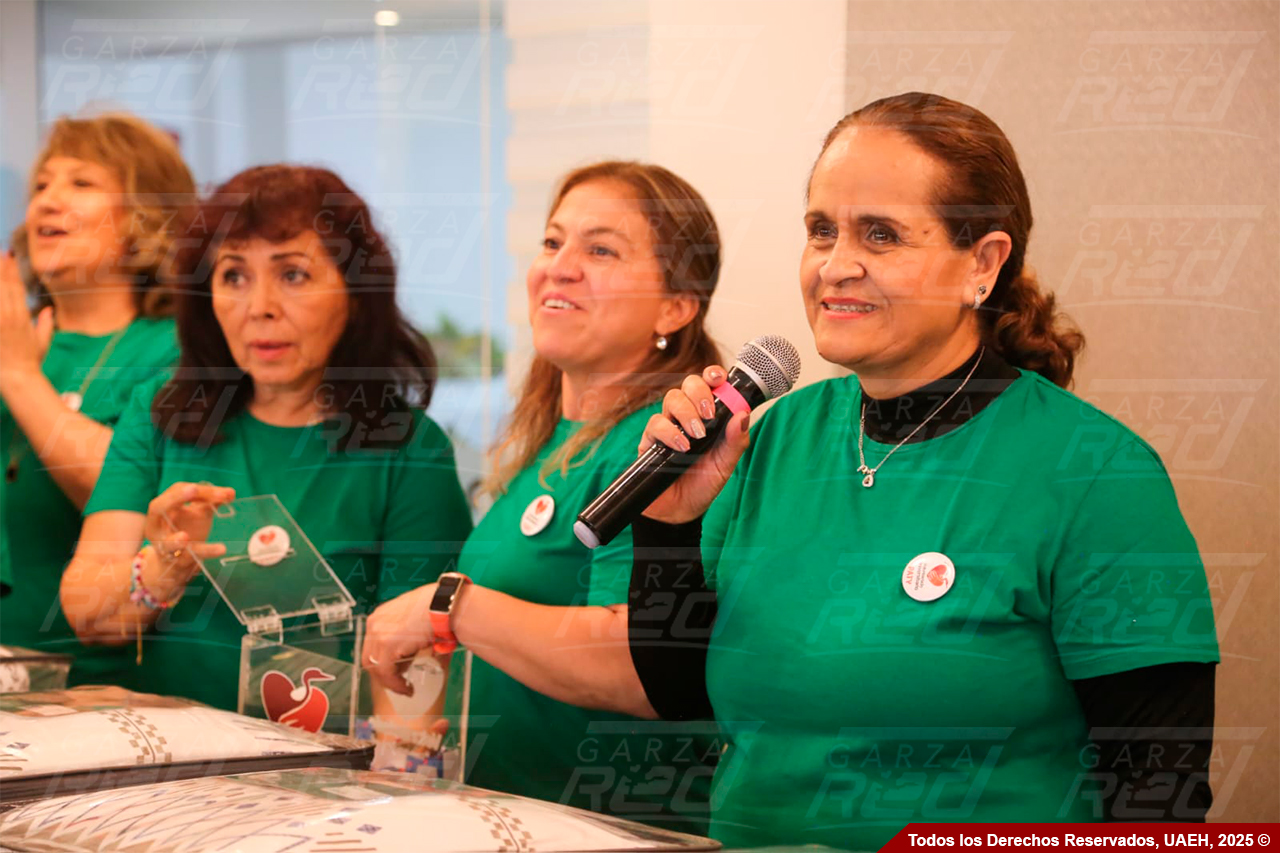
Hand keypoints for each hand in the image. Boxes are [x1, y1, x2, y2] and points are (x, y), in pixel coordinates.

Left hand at [0, 251, 53, 393]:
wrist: (18, 378)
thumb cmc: (31, 361)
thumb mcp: (42, 342)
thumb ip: (46, 324)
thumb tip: (49, 310)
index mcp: (23, 316)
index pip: (16, 287)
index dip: (11, 269)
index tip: (7, 255)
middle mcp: (9, 316)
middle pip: (3, 286)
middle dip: (0, 268)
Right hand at [142, 482, 233, 597]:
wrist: (177, 562)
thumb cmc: (186, 530)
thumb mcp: (199, 513)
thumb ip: (212, 501)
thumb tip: (231, 492)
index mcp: (162, 508)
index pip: (176, 490)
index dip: (199, 490)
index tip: (223, 493)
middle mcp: (156, 526)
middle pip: (159, 507)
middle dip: (175, 498)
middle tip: (193, 489)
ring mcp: (163, 546)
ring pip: (166, 542)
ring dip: (174, 540)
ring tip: (185, 536)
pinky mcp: (177, 562)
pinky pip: (189, 558)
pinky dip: (205, 552)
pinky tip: (220, 549)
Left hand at [363, 583, 440, 694]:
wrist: (445, 603)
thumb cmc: (437, 606)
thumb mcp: (414, 617)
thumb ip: (405, 632)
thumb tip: (408, 652)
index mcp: (380, 616)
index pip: (373, 646)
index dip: (383, 662)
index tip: (394, 671)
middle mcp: (375, 623)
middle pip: (370, 658)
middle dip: (384, 674)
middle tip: (399, 682)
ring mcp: (379, 634)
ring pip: (377, 668)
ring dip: (391, 682)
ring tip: (406, 687)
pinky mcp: (388, 645)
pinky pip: (387, 673)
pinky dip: (396, 684)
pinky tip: (407, 688)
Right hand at [640, 365, 750, 523]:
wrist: (680, 512)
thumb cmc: (703, 484)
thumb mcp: (726, 464)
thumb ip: (735, 441)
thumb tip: (743, 414)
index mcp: (708, 416)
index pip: (708, 385)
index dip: (712, 375)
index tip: (719, 378)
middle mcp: (686, 417)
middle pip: (687, 385)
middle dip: (699, 392)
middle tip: (709, 414)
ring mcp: (667, 427)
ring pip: (671, 399)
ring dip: (686, 412)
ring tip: (697, 435)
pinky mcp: (650, 441)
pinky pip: (655, 424)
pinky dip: (670, 432)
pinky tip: (682, 447)